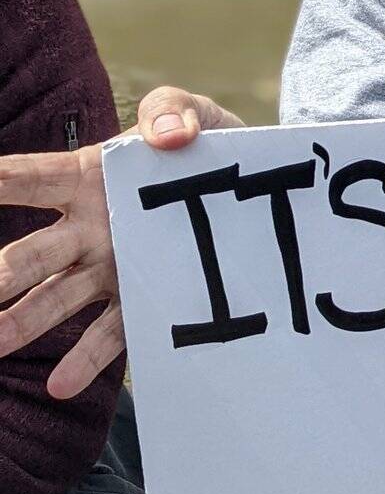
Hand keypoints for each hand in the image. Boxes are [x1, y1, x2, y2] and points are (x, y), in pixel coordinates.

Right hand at [0, 86, 242, 399]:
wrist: (253, 192)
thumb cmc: (208, 147)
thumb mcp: (198, 115)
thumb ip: (173, 109)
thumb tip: (166, 133)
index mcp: (91, 177)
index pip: (31, 179)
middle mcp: (90, 227)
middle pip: (32, 254)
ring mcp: (112, 267)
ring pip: (55, 298)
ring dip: (22, 322)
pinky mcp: (143, 298)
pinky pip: (110, 334)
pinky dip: (85, 360)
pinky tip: (60, 385)